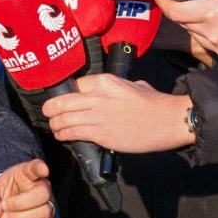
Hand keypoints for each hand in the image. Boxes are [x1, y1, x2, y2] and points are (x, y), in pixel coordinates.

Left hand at [0, 159, 54, 217]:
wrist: (7, 208)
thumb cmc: (2, 195)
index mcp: (26, 174)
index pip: (35, 167)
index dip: (40, 167)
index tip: (43, 169)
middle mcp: (42, 187)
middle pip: (43, 193)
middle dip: (20, 204)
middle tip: (3, 208)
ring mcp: (48, 204)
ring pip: (44, 212)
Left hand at [43, 74, 193, 152]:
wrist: (169, 121)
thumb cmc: (154, 103)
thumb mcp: (131, 85)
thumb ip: (113, 87)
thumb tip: (102, 93)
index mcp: (104, 81)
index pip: (75, 84)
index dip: (66, 93)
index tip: (63, 100)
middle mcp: (97, 96)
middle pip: (61, 101)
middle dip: (50, 108)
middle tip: (48, 112)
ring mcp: (98, 116)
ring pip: (64, 118)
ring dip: (55, 124)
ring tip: (54, 126)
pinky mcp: (101, 134)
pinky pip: (74, 132)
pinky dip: (64, 134)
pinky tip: (62, 135)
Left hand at [155, 0, 217, 61]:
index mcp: (212, 11)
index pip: (176, 11)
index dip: (165, 4)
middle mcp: (213, 32)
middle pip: (183, 23)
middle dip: (180, 12)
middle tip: (181, 2)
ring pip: (196, 35)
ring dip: (195, 25)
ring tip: (205, 13)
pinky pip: (210, 44)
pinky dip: (209, 35)